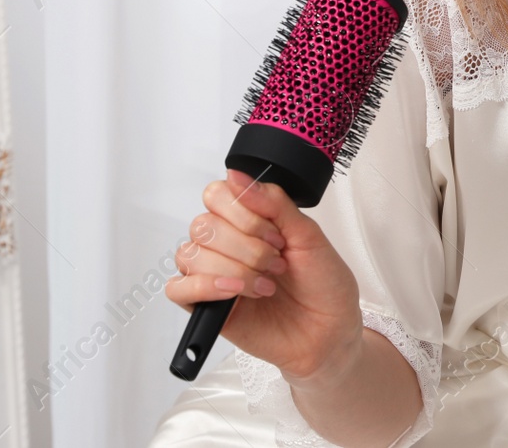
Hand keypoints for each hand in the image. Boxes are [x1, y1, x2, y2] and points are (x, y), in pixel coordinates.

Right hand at [166, 170, 364, 382]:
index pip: (216, 195)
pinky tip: (235, 291)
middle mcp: (226, 244)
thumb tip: (237, 175)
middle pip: (204, 224)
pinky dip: (204, 286)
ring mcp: (213, 274)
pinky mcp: (206, 307)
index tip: (274, 231)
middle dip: (245, 245)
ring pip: (191, 254)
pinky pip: (178, 288)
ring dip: (234, 268)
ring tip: (266, 284)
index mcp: (248, 220)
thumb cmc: (324, 284)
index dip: (242, 210)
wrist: (329, 332)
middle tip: (277, 262)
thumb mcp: (308, 235)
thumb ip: (274, 203)